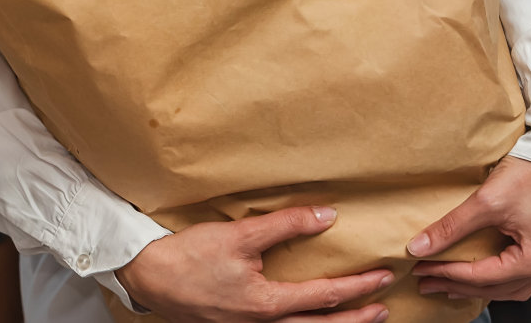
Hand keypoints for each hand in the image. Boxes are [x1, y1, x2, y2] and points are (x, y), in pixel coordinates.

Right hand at [115, 206, 392, 321]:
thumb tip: (326, 217)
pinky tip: (303, 320)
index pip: (326, 297)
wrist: (146, 276)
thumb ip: (285, 225)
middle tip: (384, 308)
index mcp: (267, 305)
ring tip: (355, 319)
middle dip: (357, 320)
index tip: (383, 276)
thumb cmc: (188, 257)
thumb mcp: (239, 235)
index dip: (359, 286)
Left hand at [410, 155, 530, 300]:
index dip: (446, 274)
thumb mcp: (486, 201)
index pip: (481, 277)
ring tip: (451, 284)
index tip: (420, 270)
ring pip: (513, 287)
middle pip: (496, 288)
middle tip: (427, 282)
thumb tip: (420, 247)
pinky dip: (501, 279)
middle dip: (458, 287)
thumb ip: (451, 227)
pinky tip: (485, 274)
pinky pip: (525, 275)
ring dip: (480, 287)